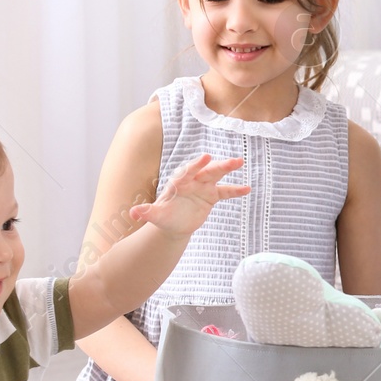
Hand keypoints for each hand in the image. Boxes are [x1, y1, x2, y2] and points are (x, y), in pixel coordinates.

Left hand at [128, 154, 248, 236]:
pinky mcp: (211, 195)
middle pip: (206, 170)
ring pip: (216, 175)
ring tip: (240, 161)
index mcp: (179, 183)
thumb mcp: (155, 216)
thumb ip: (147, 212)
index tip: (206, 157)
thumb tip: (134, 212)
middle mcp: (192, 181)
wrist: (173, 223)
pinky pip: (225, 192)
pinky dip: (235, 190)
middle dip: (217, 165)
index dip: (197, 165)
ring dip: (227, 168)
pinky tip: (247, 188)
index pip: (188, 171)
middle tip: (231, 160)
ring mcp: (203, 187)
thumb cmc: (163, 217)